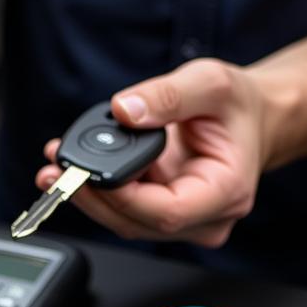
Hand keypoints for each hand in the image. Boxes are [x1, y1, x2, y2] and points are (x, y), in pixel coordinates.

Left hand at [35, 59, 275, 246]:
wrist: (250, 120)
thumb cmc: (238, 107)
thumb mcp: (211, 83)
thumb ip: (169, 95)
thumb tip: (125, 110)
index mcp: (226, 193)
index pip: (166, 213)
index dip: (123, 197)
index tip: (91, 174)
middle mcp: (204, 219)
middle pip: (135, 222)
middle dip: (91, 197)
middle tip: (56, 170)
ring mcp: (182, 223)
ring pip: (123, 220)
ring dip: (86, 195)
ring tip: (56, 164)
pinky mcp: (160, 215)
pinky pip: (122, 209)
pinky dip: (96, 190)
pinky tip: (74, 168)